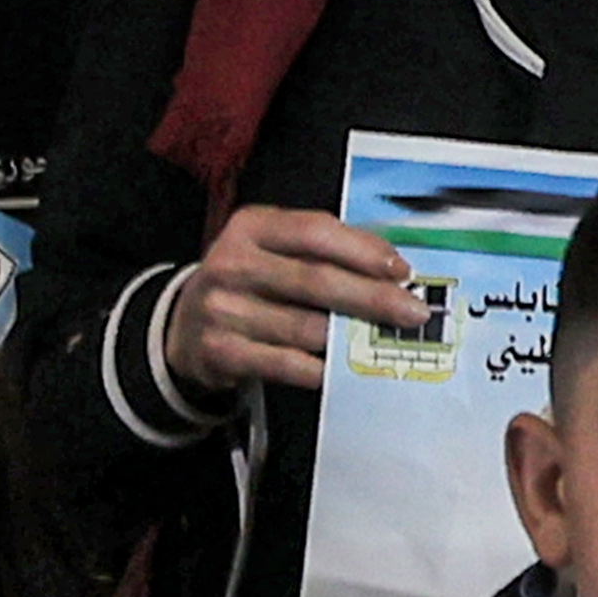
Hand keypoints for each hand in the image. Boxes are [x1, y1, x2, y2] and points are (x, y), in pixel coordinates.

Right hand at [161, 208, 432, 400]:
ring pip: (305, 327)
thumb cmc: (249, 284)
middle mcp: (232, 263)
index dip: (363, 250)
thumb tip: (391, 268)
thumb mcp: (272, 251)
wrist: (185, 328)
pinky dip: (318, 369)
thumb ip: (323, 250)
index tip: (402, 270)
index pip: (315, 232)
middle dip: (373, 298)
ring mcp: (223, 309)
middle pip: (316, 280)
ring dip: (348, 337)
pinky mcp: (220, 351)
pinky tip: (337, 369)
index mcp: (251, 227)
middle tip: (412, 313)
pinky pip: (286, 363)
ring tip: (379, 341)